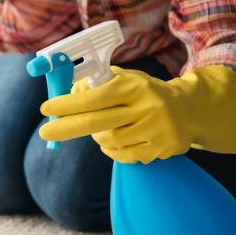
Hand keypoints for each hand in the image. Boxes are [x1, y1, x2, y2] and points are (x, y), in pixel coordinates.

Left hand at [38, 64, 235, 163]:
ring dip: (96, 136)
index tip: (46, 109)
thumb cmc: (146, 92)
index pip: (95, 97)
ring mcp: (155, 131)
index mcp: (134, 87)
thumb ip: (99, 83)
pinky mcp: (161, 149)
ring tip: (99, 128)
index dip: (68, 104)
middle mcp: (147, 108)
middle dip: (67, 128)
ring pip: (109, 141)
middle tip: (45, 132)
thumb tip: (66, 91)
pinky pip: (124, 155)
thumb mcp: (126, 79)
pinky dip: (111, 149)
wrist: (190, 109)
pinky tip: (113, 140)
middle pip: (98, 123)